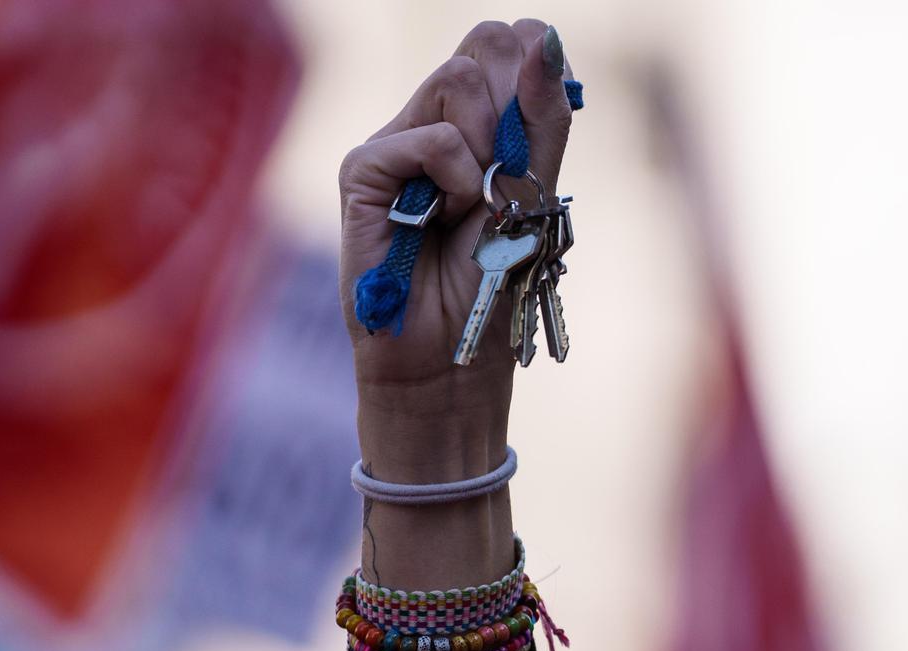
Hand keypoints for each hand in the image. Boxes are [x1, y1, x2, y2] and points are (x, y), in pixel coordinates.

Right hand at [338, 20, 574, 484]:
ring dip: (487, 149)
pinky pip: (429, 137)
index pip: (509, 42)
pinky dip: (455, 178)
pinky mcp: (362, 171)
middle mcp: (430, 120)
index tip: (537, 137)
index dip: (535, 73)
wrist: (450, 359)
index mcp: (475, 121)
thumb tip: (544, 35)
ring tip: (473, 205)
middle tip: (505, 176)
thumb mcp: (535, 192)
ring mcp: (394, 141)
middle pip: (484, 43)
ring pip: (457, 79)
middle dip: (514, 107)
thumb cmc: (491, 283)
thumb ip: (543, 117)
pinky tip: (447, 217)